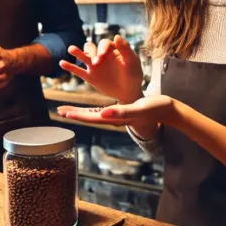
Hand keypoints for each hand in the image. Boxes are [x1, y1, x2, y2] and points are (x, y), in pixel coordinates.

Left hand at [57, 95, 174, 136]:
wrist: (166, 109)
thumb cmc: (154, 109)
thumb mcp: (137, 108)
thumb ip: (120, 112)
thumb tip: (101, 114)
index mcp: (116, 118)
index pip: (91, 117)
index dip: (77, 114)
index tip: (63, 112)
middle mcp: (114, 118)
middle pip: (90, 116)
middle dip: (75, 113)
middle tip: (59, 111)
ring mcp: (117, 115)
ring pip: (94, 113)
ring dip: (81, 111)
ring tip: (68, 109)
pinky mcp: (121, 111)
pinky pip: (103, 110)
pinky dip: (92, 107)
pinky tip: (89, 106)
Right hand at [59, 35, 142, 102]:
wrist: (129, 93)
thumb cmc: (133, 76)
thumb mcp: (132, 63)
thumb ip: (125, 50)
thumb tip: (117, 35)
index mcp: (113, 50)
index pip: (104, 44)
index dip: (101, 49)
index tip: (101, 59)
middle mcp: (102, 55)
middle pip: (91, 47)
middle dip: (91, 53)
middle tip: (95, 62)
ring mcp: (94, 66)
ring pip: (83, 56)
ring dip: (77, 52)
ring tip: (71, 49)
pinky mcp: (90, 77)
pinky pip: (78, 70)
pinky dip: (70, 66)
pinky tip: (62, 63)